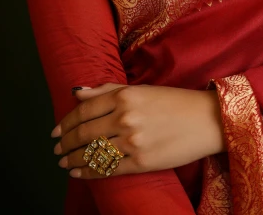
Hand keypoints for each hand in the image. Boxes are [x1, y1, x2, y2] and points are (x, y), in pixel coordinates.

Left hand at [51, 83, 225, 179]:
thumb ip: (107, 90)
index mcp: (126, 96)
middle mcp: (126, 117)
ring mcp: (133, 141)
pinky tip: (79, 173)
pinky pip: (107, 170)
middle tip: (56, 149)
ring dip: (73, 160)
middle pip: (84, 133)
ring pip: (92, 153)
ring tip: (64, 163)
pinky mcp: (141, 162)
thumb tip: (77, 93)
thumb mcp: (142, 89)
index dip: (65, 123)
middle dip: (65, 144)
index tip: (55, 132)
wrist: (206, 120)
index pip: (84, 111)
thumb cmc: (176, 102)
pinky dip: (89, 173)